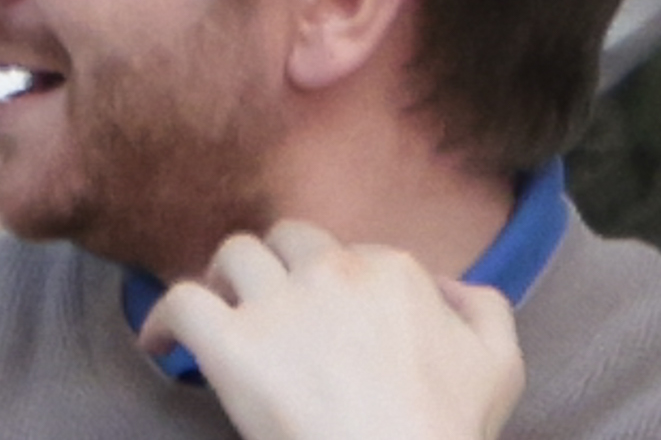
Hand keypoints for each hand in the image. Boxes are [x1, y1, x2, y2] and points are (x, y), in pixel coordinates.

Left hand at [139, 223, 522, 439]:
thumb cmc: (447, 433)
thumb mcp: (499, 367)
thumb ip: (483, 309)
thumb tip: (448, 285)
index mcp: (394, 271)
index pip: (351, 252)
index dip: (337, 285)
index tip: (329, 320)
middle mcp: (333, 272)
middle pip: (288, 239)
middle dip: (279, 266)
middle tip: (271, 305)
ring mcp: (278, 306)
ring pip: (233, 255)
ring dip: (225, 280)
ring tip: (222, 312)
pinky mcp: (232, 346)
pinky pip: (181, 303)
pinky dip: (162, 320)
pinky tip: (161, 344)